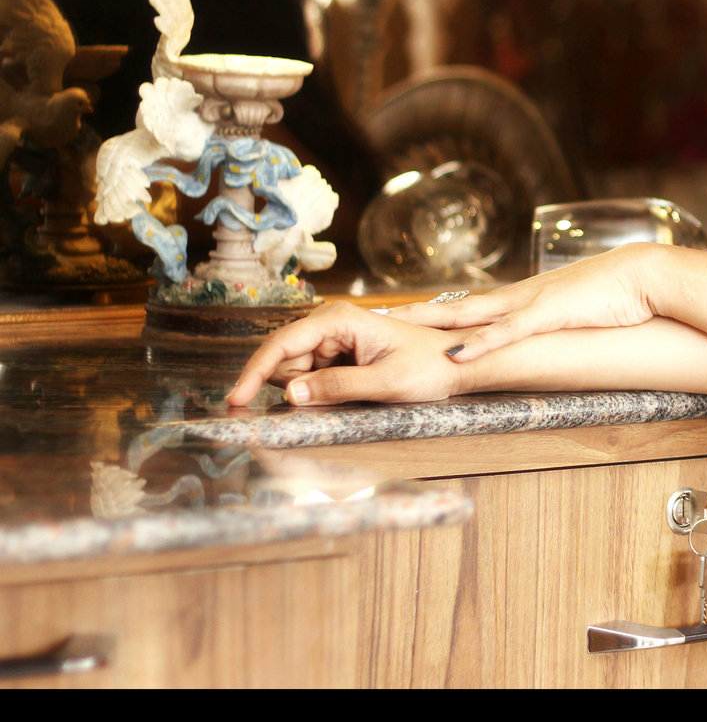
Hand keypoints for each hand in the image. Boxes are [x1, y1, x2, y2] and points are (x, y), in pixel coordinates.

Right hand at [227, 301, 472, 406]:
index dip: (254, 372)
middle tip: (331, 401)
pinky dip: (318, 392)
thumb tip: (290, 394)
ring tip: (353, 394)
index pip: (281, 344)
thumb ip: (337, 388)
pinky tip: (347, 395)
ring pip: (296, 372)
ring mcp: (334, 339)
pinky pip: (313, 377)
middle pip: (284, 360)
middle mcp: (330, 324)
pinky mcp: (339, 354)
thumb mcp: (385, 382)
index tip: (236, 400)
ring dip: (308, 391)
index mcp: (339, 320)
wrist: (456, 363)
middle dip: (289, 387)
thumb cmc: (429, 367)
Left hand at [384, 242, 659, 363]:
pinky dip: (481, 343)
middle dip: (416, 315)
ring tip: (395, 329)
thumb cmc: (616, 292)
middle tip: (376, 319)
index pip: (471, 308)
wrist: (642, 274)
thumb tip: (542, 334)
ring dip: (432, 324)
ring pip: (471, 316)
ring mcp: (531, 304)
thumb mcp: (576, 311)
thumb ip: (554, 322)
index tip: (403, 318)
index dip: (435, 314)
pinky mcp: (549, 313)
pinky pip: (508, 332)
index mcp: (524, 298)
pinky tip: (457, 352)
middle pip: (456, 308)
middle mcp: (518, 298)